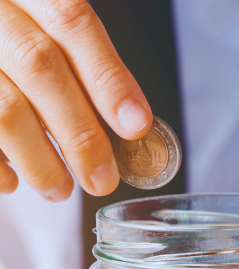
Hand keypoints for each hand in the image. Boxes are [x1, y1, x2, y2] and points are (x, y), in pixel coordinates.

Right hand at [0, 0, 151, 200]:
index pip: (71, 20)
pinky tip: (13, 182)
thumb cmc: (20, 43)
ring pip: (3, 107)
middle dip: (81, 134)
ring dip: (41, 161)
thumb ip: (83, 68)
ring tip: (61, 190)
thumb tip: (129, 126)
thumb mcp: (47, 34)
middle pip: (39, 66)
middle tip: (103, 180)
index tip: (137, 125)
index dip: (108, 77)